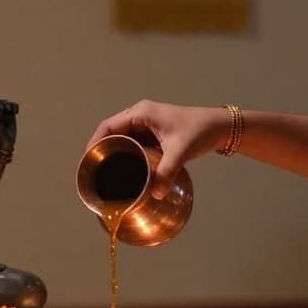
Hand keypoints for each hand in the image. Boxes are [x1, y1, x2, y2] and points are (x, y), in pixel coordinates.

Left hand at [0, 99, 18, 148]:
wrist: (5, 143)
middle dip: (1, 102)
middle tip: (3, 108)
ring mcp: (4, 114)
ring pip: (6, 102)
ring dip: (8, 104)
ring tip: (9, 110)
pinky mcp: (12, 116)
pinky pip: (14, 106)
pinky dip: (15, 106)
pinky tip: (16, 112)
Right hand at [87, 100, 230, 198]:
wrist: (219, 127)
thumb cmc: (199, 131)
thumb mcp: (180, 152)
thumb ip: (167, 172)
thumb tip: (155, 194)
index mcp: (140, 113)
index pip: (108, 126)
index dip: (94, 143)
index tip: (87, 161)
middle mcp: (140, 116)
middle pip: (111, 133)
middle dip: (102, 151)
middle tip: (94, 172)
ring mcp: (146, 124)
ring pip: (122, 138)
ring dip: (114, 153)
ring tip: (105, 173)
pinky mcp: (153, 133)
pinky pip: (133, 143)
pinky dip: (126, 155)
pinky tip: (125, 170)